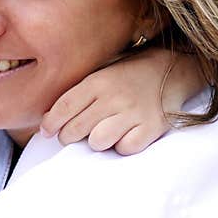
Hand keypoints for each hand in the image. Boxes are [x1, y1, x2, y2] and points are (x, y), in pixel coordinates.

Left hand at [39, 48, 204, 155]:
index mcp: (97, 81)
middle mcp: (114, 97)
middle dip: (68, 136)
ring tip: (102, 134)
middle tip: (71, 135)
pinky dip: (122, 146)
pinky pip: (126, 148)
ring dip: (97, 142)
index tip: (46, 131)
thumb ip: (77, 94)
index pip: (64, 107)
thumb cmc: (126, 76)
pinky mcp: (152, 127)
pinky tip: (125, 135)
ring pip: (98, 141)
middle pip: (76, 129)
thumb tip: (47, 119)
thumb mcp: (99, 74)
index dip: (50, 123)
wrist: (171, 69)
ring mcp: (134, 112)